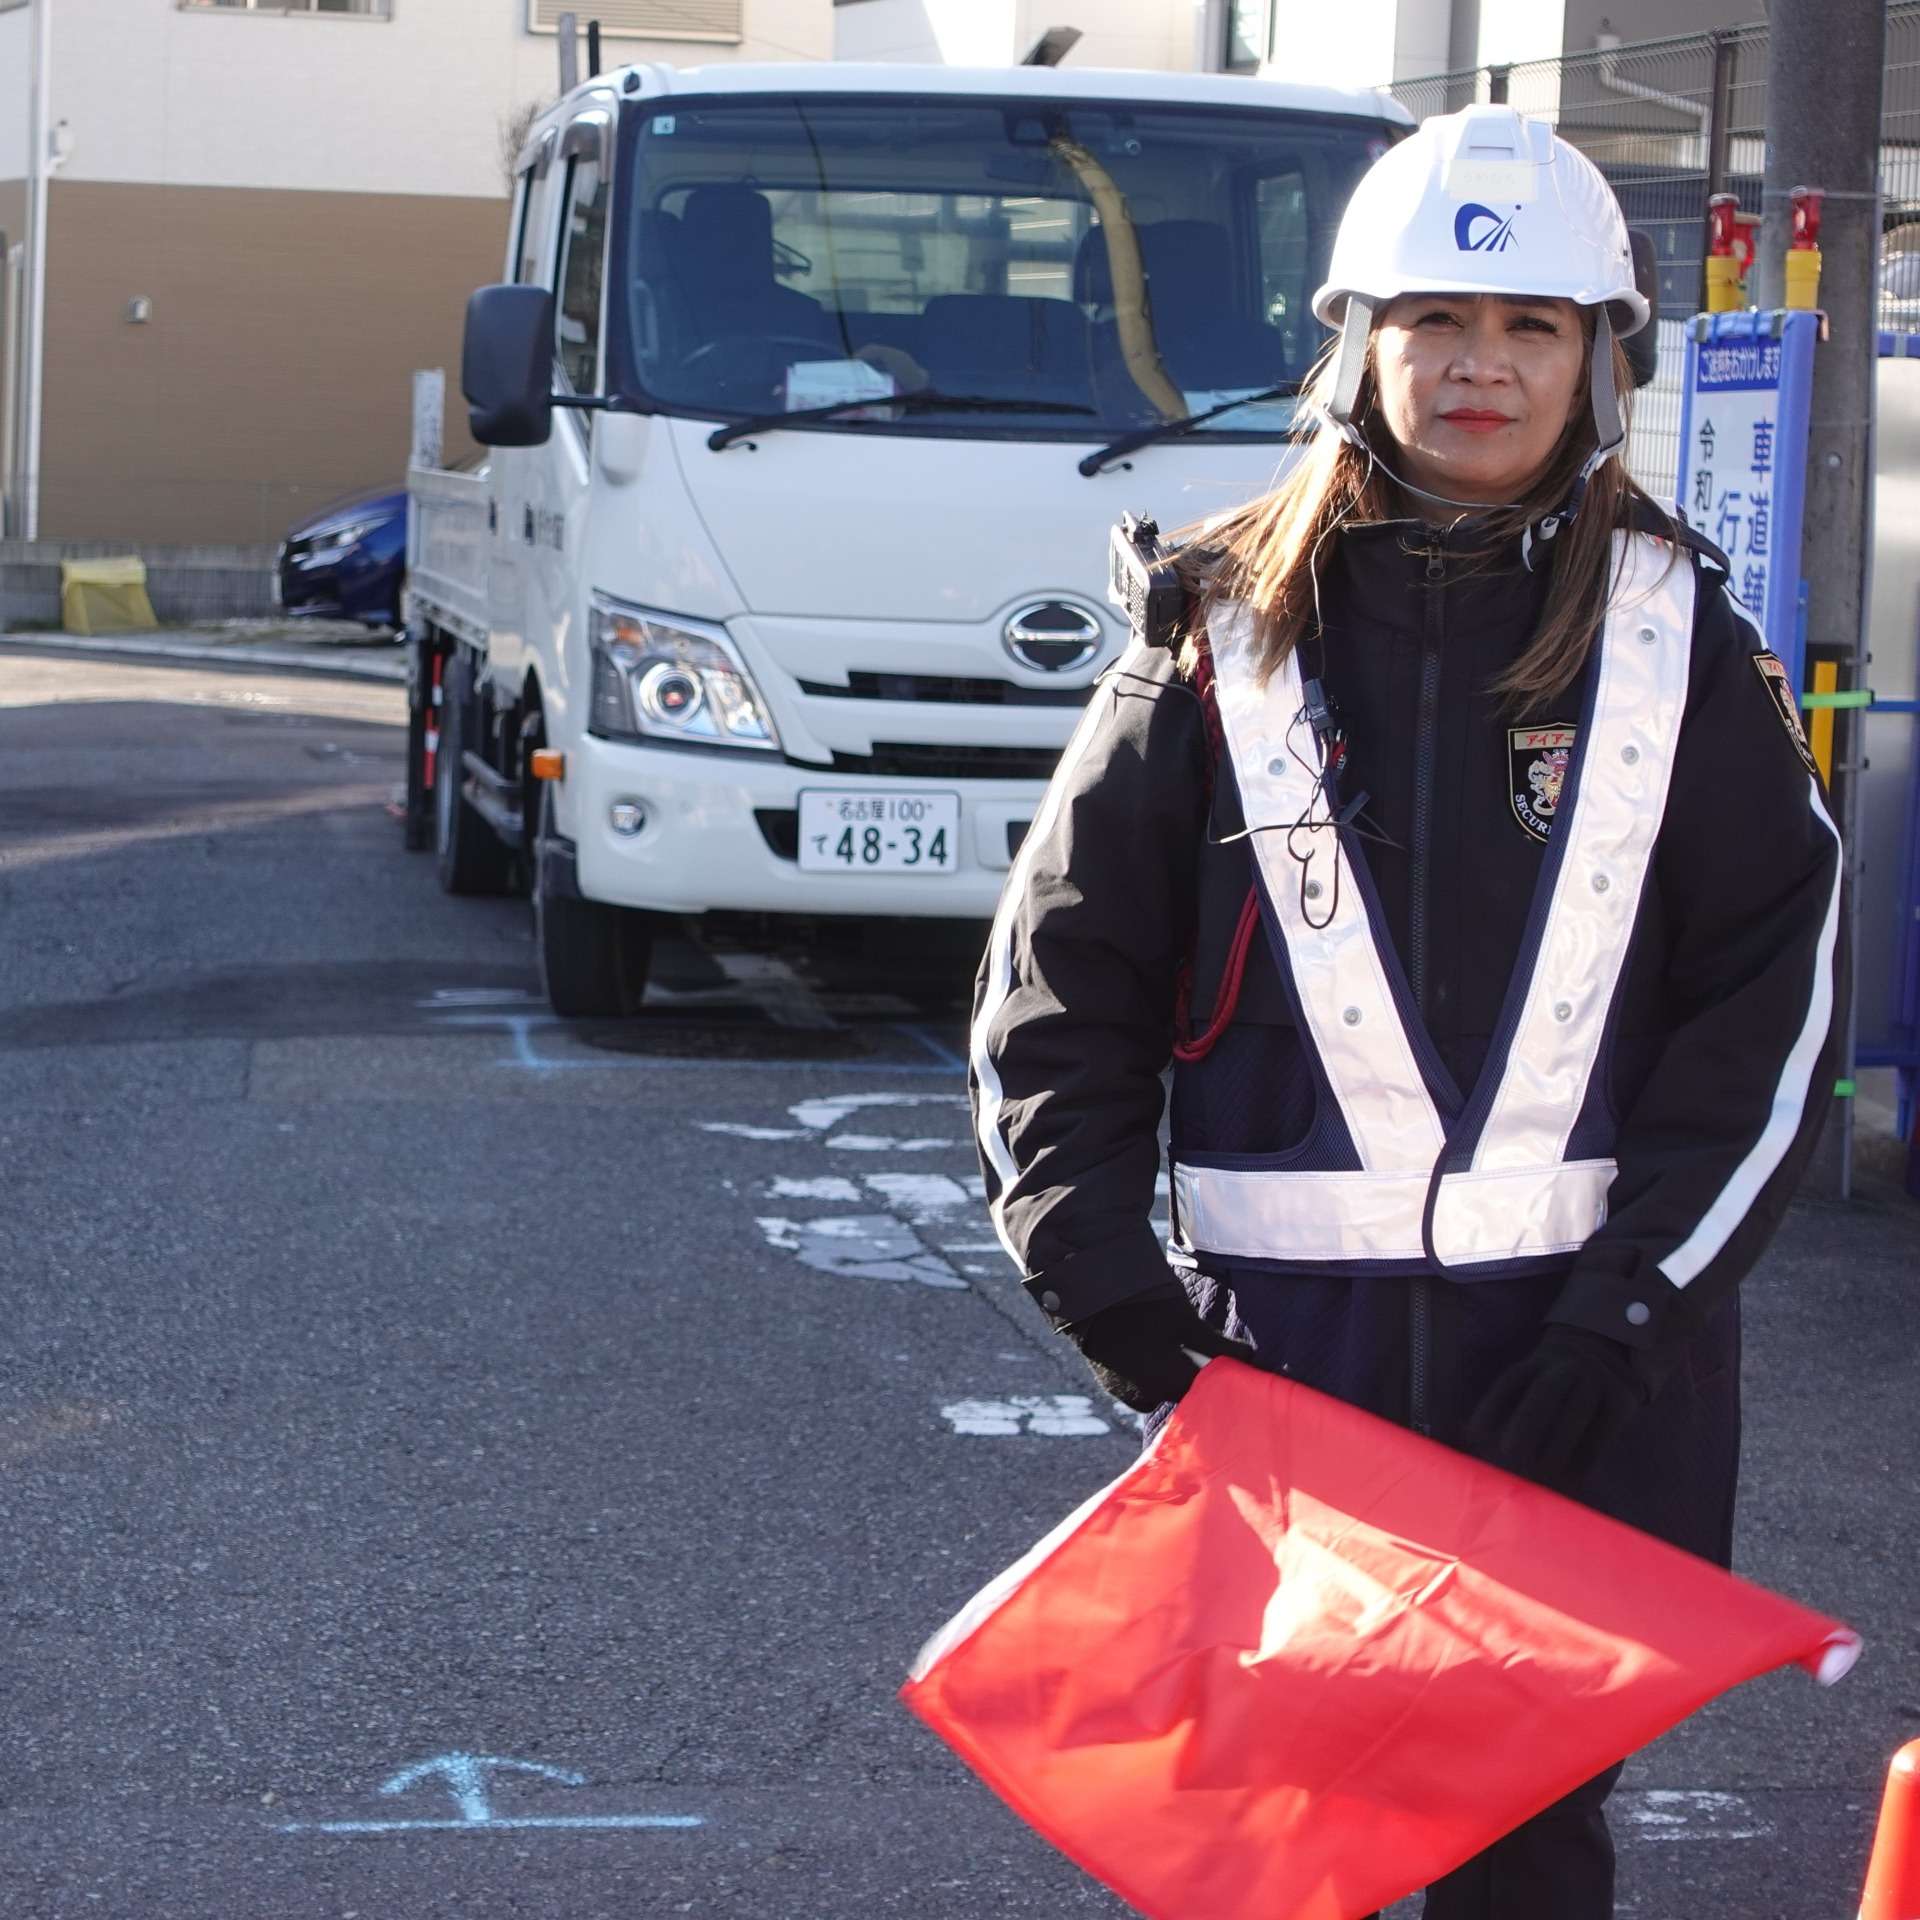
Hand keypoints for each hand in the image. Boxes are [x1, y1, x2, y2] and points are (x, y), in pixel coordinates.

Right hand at [1063, 1285, 1253, 1412]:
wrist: (1091, 1295)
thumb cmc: (1146, 1303)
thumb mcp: (1186, 1320)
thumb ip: (1216, 1344)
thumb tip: (1249, 1357)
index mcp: (1171, 1381)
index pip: (1207, 1393)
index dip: (1218, 1380)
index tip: (1225, 1367)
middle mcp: (1149, 1395)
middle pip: (1183, 1396)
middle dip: (1193, 1379)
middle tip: (1196, 1353)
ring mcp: (1126, 1394)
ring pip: (1160, 1394)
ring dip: (1169, 1379)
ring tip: (1170, 1350)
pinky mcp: (1111, 1387)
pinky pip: (1139, 1390)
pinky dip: (1148, 1377)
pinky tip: (1149, 1354)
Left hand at [1466, 1325, 1647, 1486]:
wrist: (1610, 1353)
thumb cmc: (1557, 1382)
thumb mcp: (1533, 1377)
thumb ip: (1506, 1403)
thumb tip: (1466, 1435)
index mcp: (1536, 1361)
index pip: (1510, 1382)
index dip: (1491, 1407)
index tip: (1473, 1435)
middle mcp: (1566, 1366)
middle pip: (1545, 1391)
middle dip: (1526, 1423)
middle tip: (1509, 1454)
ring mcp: (1596, 1380)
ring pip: (1574, 1412)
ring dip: (1556, 1446)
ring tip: (1540, 1475)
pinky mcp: (1621, 1400)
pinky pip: (1602, 1430)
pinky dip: (1585, 1457)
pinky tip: (1572, 1479)